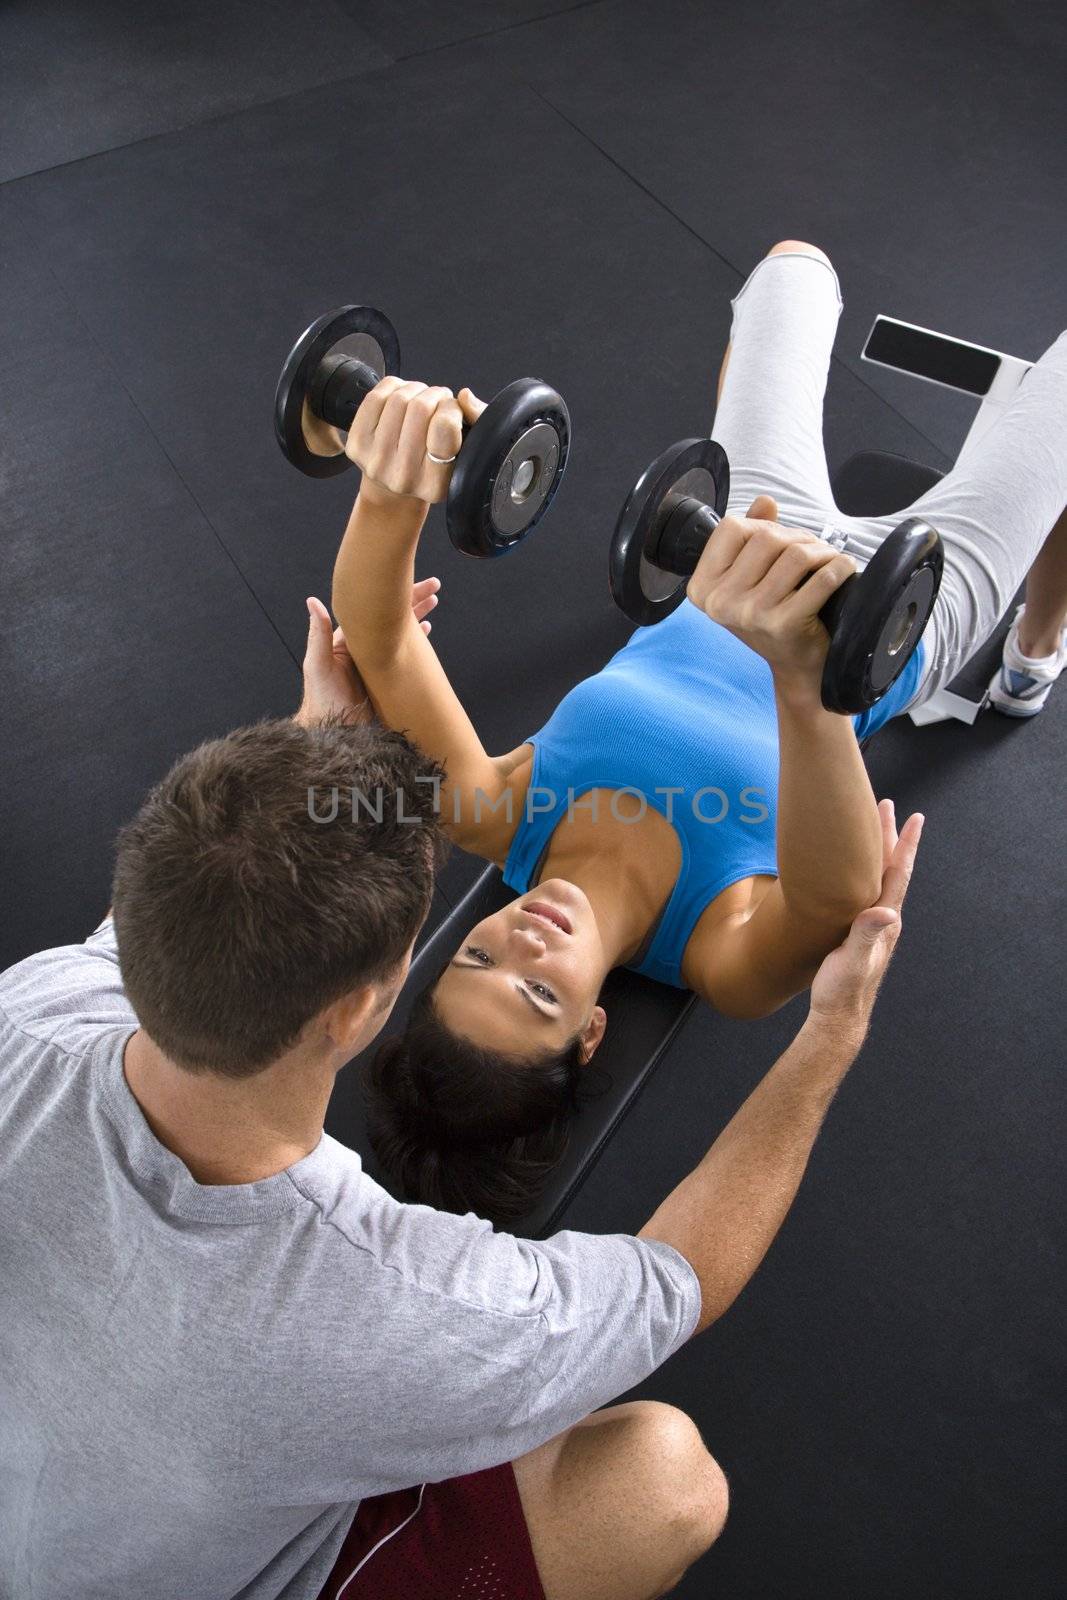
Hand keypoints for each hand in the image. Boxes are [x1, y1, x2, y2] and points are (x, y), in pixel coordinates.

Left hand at [295, 580, 440, 726]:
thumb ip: (319, 633)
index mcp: (350, 639)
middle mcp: (366, 646)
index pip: (376, 610)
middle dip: (412, 600)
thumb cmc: (321, 698)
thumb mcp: (319, 664)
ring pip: (401, 632)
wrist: (333, 729)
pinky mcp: (388, 677)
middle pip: (392, 617)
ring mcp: (378, 661)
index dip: (395, 596)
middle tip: (434, 587)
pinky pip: (405, 655)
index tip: (411, 583)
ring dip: (416, 616)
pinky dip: (417, 642)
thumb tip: (313, 600)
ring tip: (434, 601)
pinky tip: (427, 630)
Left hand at [345, 378, 486, 508]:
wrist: (394, 487)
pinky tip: (402, 398)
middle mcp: (402, 477)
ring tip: (422, 400)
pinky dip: (394, 388)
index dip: (451, 408)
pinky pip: (377, 396)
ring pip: (399, 398)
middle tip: (438, 401)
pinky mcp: (356, 444)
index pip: (444, 426)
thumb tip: (464, 396)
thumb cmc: (433, 465)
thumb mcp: (463, 452)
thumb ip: (475, 422)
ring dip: (416, 390)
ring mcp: (375, 461)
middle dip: (435, 395)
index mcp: (434, 485)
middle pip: (420, 407)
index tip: (452, 411)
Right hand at [685, 494, 855, 698]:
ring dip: (820, 552)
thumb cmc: (771, 616)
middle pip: (766, 538)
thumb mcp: (749, 578)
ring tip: (827, 561)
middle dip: (797, 537)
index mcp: (703, 588)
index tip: (776, 542)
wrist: (795, 666)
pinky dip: (840, 567)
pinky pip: (822, 578)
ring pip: (796, 554)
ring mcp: (751, 614)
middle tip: (812, 552)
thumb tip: (765, 502)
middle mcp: (721, 602)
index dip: (760, 526)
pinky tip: (843, 570)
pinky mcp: (783, 624)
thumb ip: (752, 537)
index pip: (731, 528)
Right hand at [808, 800, 923, 1031]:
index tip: (914, 817)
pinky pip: (867, 891)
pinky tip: (855, 870)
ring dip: (878, 850)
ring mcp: (873, 925)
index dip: (905, 844)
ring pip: (879, 878)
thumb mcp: (852, 961)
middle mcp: (884, 918)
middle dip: (889, 836)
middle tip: (886, 805)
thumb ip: (868, 935)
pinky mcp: (860, 931)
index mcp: (884, 920)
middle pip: (890, 869)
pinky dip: (865, 871)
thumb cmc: (842, 990)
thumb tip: (888, 913)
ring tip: (872, 828)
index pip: (898, 874)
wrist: (838, 1016)